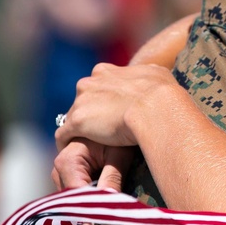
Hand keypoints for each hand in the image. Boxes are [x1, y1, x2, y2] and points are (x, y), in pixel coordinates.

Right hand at [50, 139, 139, 224]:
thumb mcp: (118, 156)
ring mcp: (62, 175)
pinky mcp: (70, 178)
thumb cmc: (117, 133)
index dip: (94, 214)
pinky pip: (80, 198)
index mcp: (68, 161)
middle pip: (76, 203)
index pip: (78, 196)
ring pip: (78, 203)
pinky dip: (97, 206)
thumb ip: (112, 181)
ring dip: (99, 213)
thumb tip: (112, 208)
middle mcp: (59, 170)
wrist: (114, 118)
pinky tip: (116, 215)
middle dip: (100, 217)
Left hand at [54, 62, 176, 150]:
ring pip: (73, 118)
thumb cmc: (161, 92)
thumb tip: (152, 79)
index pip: (96, 87)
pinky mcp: (77, 122)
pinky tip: (73, 153)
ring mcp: (81, 102)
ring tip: (88, 145)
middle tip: (102, 131)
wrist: (155, 106)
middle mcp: (89, 83)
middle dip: (90, 114)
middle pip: (82, 101)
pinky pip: (63, 135)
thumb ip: (146, 76)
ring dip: (80, 130)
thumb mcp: (156, 74)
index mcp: (105, 72)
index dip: (103, 100)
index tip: (111, 112)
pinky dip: (66, 143)